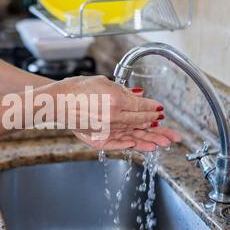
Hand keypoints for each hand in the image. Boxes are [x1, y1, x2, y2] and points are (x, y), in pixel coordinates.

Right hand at [58, 77, 181, 151]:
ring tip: (163, 144)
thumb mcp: (103, 83)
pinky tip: (139, 146)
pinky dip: (129, 145)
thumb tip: (138, 95)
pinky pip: (117, 143)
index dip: (153, 108)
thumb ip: (122, 91)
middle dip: (158, 127)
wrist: (57, 102)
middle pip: (142, 123)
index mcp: (118, 100)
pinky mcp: (98, 136)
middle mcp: (115, 117)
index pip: (143, 106)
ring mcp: (107, 129)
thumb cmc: (77, 89)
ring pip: (133, 135)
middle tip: (172, 134)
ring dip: (150, 140)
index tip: (160, 109)